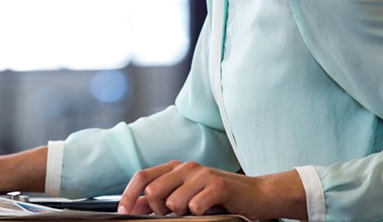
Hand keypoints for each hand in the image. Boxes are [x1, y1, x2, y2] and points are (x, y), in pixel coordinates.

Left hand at [118, 161, 306, 220]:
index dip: (129, 195)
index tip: (124, 212)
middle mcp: (186, 167)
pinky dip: (200, 214)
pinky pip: (195, 207)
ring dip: (183, 213)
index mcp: (175, 168)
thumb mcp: (187, 195)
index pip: (142, 177)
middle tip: (176, 215)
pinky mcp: (218, 185)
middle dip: (159, 210)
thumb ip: (161, 199)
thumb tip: (135, 206)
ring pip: (173, 202)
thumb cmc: (220, 197)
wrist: (258, 195)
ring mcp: (202, 174)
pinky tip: (211, 210)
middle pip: (154, 191)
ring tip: (199, 210)